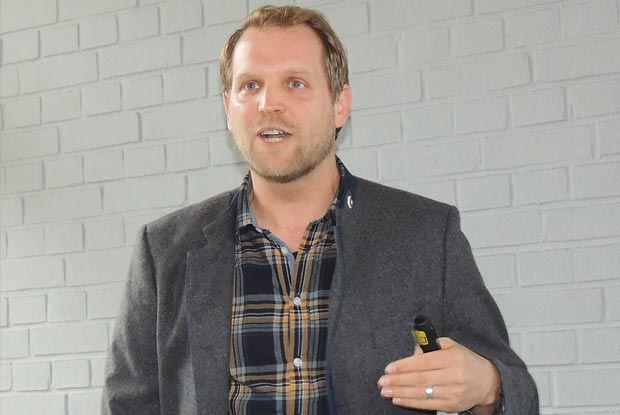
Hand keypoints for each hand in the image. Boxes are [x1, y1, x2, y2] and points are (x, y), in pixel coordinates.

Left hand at [377, 338, 500, 413]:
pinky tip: (398, 399)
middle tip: (382, 381)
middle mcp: (453, 375)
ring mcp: (452, 392)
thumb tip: (411, 354)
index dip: (404, 366)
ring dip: (401, 392)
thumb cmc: (465, 360)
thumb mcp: (451, 346)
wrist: (487, 381)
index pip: (424, 362)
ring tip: (386, 390)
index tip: (389, 368)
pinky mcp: (452, 405)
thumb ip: (430, 347)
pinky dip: (411, 402)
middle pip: (420, 379)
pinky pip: (427, 404)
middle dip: (398, 380)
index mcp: (452, 358)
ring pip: (422, 393)